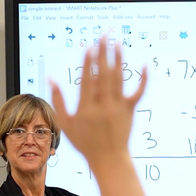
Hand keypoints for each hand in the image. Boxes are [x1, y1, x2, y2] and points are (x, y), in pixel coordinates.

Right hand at [50, 40, 146, 169]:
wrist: (108, 158)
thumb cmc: (85, 142)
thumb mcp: (66, 124)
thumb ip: (58, 100)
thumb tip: (51, 79)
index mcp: (86, 108)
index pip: (87, 80)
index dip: (88, 63)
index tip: (89, 48)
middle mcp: (102, 106)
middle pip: (103, 75)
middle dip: (103, 54)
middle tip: (104, 36)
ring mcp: (117, 107)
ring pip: (119, 79)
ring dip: (118, 60)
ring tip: (117, 44)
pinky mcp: (129, 110)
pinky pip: (138, 92)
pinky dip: (143, 79)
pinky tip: (144, 65)